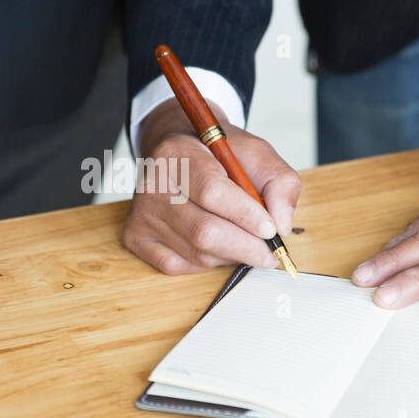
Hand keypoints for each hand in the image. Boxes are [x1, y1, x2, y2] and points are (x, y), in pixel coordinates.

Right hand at [122, 98, 302, 273]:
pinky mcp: (136, 236)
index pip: (212, 191)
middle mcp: (153, 184)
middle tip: (270, 251)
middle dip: (246, 247)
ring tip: (244, 241)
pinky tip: (217, 246)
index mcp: (178, 153)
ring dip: (230, 254)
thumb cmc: (220, 156)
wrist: (181, 152)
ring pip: (197, 253)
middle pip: (204, 231)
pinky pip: (180, 266)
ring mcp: (142, 213)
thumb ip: (280, 182)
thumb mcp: (257, 154)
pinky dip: (207, 262)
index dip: (245, 215)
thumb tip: (282, 224)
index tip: (272, 229)